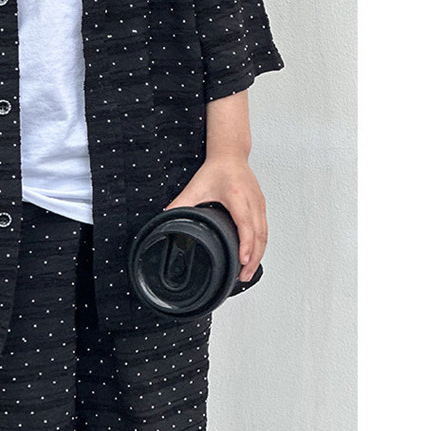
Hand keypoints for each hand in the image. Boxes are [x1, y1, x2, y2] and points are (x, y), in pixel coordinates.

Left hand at [163, 155, 267, 282]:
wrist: (231, 155)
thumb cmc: (216, 169)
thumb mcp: (195, 186)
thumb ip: (180, 203)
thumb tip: (166, 218)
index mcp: (236, 196)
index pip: (245, 223)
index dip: (245, 243)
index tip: (242, 260)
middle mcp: (252, 201)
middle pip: (259, 235)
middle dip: (253, 258)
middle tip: (243, 276)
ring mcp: (259, 205)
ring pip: (265, 235)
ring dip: (259, 255)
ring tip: (248, 272)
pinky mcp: (262, 207)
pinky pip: (264, 230)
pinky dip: (261, 246)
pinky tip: (254, 257)